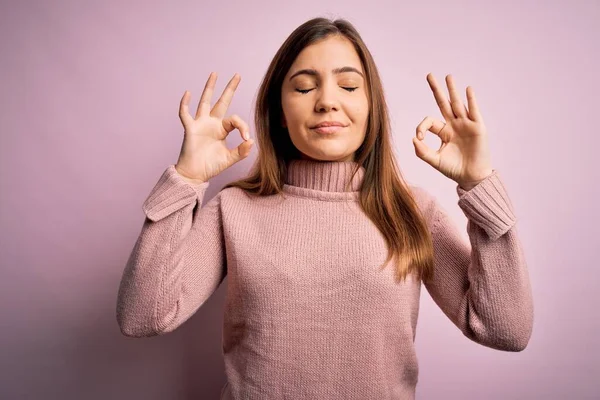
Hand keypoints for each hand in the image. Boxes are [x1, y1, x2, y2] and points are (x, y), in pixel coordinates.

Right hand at [175, 72, 253, 182]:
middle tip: (237, 75)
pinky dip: (185, 104)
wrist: (195, 175)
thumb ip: (241, 151)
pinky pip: (185, 114)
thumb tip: (251, 141)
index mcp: (222, 130)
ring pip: (205, 102)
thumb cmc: (210, 166)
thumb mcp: (230, 159)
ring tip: (215, 74)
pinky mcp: (190, 129)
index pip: (235, 120)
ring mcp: (200, 124)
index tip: (246, 138)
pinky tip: (188, 93)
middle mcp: (212, 123)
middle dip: (229, 89)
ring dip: (209, 88)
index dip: (243, 127)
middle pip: (222, 102)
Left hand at [412, 73, 492, 189]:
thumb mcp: (435, 161)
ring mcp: (466, 125)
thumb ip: (423, 152)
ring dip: (453, 90)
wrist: (471, 177)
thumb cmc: (454, 169)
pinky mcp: (478, 127)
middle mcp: (454, 125)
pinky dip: (471, 100)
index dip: (421, 127)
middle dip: (436, 90)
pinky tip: (467, 89)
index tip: (419, 137)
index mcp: (443, 132)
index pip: (429, 121)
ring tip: (448, 76)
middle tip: (429, 75)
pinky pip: (474, 111)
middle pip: (444, 103)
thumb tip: (414, 139)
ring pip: (458, 104)